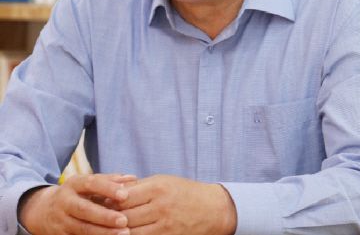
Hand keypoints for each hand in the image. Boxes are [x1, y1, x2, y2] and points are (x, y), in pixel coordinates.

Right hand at [18, 173, 136, 234]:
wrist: (43, 210)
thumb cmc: (76, 193)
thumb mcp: (88, 183)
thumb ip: (110, 180)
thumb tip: (133, 178)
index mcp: (74, 184)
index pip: (91, 183)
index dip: (108, 188)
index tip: (125, 195)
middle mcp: (65, 202)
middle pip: (85, 210)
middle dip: (105, 216)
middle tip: (124, 221)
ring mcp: (61, 221)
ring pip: (82, 229)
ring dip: (103, 233)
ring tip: (123, 234)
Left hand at [110, 174, 236, 234]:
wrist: (212, 209)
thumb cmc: (184, 191)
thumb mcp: (163, 181)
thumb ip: (139, 186)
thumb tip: (112, 190)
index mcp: (158, 187)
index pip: (125, 196)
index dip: (110, 200)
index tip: (100, 201)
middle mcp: (160, 207)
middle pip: (125, 216)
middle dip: (109, 219)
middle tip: (96, 219)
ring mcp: (164, 226)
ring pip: (131, 233)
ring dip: (117, 232)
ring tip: (107, 229)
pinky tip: (124, 234)